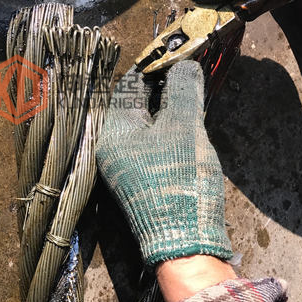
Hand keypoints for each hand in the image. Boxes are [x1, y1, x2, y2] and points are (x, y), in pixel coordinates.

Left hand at [95, 61, 231, 265]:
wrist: (185, 243)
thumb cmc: (180, 181)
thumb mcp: (185, 127)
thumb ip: (183, 90)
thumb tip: (184, 66)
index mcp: (114, 133)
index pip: (128, 86)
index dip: (153, 68)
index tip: (176, 58)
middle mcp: (112, 150)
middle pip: (133, 106)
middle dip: (159, 89)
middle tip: (185, 75)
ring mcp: (125, 169)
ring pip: (143, 127)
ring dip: (165, 111)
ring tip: (189, 98)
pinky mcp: (141, 183)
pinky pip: (149, 146)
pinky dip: (166, 133)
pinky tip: (186, 130)